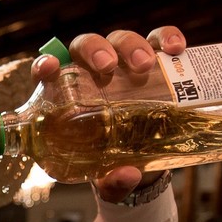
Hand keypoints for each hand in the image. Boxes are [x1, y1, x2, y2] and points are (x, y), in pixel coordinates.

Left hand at [30, 26, 187, 202]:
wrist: (145, 165)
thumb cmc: (112, 166)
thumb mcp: (109, 182)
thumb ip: (113, 183)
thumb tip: (128, 175)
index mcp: (68, 97)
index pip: (49, 72)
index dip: (45, 65)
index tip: (49, 68)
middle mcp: (92, 74)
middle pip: (86, 47)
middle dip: (96, 50)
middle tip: (108, 66)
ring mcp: (123, 66)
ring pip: (121, 40)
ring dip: (132, 45)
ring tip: (145, 65)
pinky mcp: (153, 64)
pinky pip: (158, 41)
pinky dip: (167, 38)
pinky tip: (176, 48)